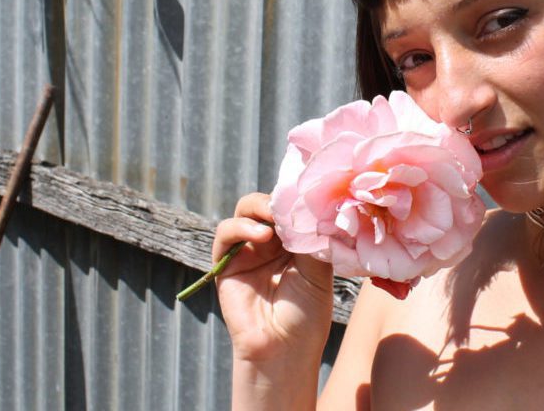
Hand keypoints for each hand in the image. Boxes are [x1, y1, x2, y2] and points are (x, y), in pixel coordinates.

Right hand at [213, 193, 333, 366]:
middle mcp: (271, 241)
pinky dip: (242, 226)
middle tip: (290, 205)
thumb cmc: (307, 312)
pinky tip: (262, 234)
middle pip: (267, 203)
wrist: (286, 348)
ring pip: (245, 210)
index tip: (310, 195)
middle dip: (278, 199)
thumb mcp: (318, 268)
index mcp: (295, 240)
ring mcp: (248, 250)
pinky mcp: (226, 263)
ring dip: (260, 208)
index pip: (291, 206)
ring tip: (274, 220)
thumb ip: (310, 236)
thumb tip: (309, 205)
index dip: (297, 198)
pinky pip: (226, 233)